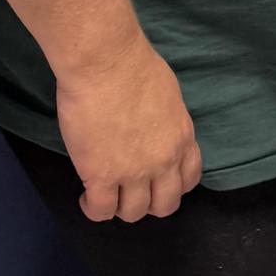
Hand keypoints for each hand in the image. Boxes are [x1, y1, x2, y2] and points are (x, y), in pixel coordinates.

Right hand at [56, 35, 201, 223]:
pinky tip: (86, 196)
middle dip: (149, 203)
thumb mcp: (168, 96)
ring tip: (105, 194)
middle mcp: (164, 161)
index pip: (189, 179)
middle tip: (130, 191)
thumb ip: (166, 122)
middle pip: (165, 205)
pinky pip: (101, 210)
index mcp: (182, 138)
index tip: (157, 181)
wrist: (106, 63)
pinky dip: (94, 209)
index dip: (172, 186)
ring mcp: (133, 172)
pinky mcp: (101, 176)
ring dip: (120, 207)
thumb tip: (155, 130)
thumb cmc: (134, 66)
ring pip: (133, 213)